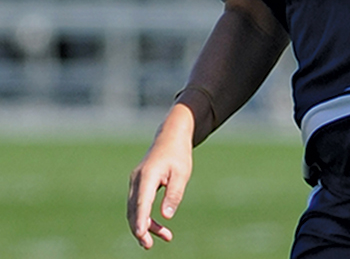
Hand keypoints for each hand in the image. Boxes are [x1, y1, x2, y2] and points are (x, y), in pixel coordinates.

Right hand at [127, 109, 193, 249]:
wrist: (170, 138)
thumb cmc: (178, 155)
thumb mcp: (182, 174)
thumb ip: (174, 194)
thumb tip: (166, 216)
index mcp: (147, 176)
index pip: (142, 202)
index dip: (141, 220)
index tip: (140, 234)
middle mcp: (137, 180)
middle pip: (134, 210)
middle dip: (140, 229)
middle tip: (148, 245)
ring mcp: (135, 183)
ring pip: (135, 210)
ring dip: (146, 225)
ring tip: (165, 237)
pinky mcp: (138, 185)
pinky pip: (139, 205)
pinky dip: (146, 217)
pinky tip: (159, 227)